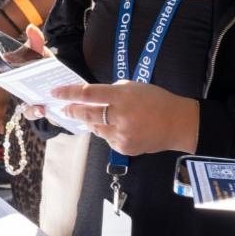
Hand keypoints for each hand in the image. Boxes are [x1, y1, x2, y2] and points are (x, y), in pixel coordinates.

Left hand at [50, 80, 199, 155]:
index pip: (88, 94)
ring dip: (90, 120)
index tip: (54, 92)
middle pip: (86, 114)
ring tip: (95, 115)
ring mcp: (121, 135)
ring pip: (95, 127)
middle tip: (63, 107)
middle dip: (71, 110)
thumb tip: (89, 98)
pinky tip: (116, 126)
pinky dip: (106, 131)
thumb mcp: (133, 87)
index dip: (68, 93)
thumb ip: (110, 92)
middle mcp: (120, 117)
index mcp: (122, 97)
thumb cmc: (156, 100)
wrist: (179, 124)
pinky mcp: (123, 148)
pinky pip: (106, 138)